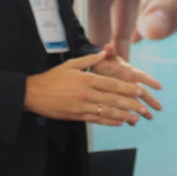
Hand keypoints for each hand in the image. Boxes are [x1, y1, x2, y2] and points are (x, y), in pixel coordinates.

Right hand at [23, 52, 155, 126]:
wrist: (34, 94)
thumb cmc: (52, 78)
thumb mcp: (70, 65)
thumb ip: (89, 60)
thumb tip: (104, 52)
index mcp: (86, 80)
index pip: (111, 84)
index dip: (126, 88)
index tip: (138, 91)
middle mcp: (86, 94)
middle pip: (112, 99)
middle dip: (129, 104)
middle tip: (142, 107)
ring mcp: (82, 107)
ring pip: (107, 112)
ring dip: (123, 115)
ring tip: (135, 117)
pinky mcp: (77, 116)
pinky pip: (97, 120)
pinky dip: (109, 122)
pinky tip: (120, 123)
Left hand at [91, 44, 163, 114]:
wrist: (97, 69)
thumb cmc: (103, 62)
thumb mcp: (106, 58)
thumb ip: (109, 53)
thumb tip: (108, 46)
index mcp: (128, 72)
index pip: (141, 76)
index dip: (149, 81)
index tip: (160, 87)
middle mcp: (129, 83)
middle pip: (142, 92)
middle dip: (151, 100)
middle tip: (160, 108)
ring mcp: (125, 92)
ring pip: (136, 102)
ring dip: (142, 110)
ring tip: (150, 118)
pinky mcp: (119, 99)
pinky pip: (125, 108)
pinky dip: (128, 115)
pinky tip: (133, 124)